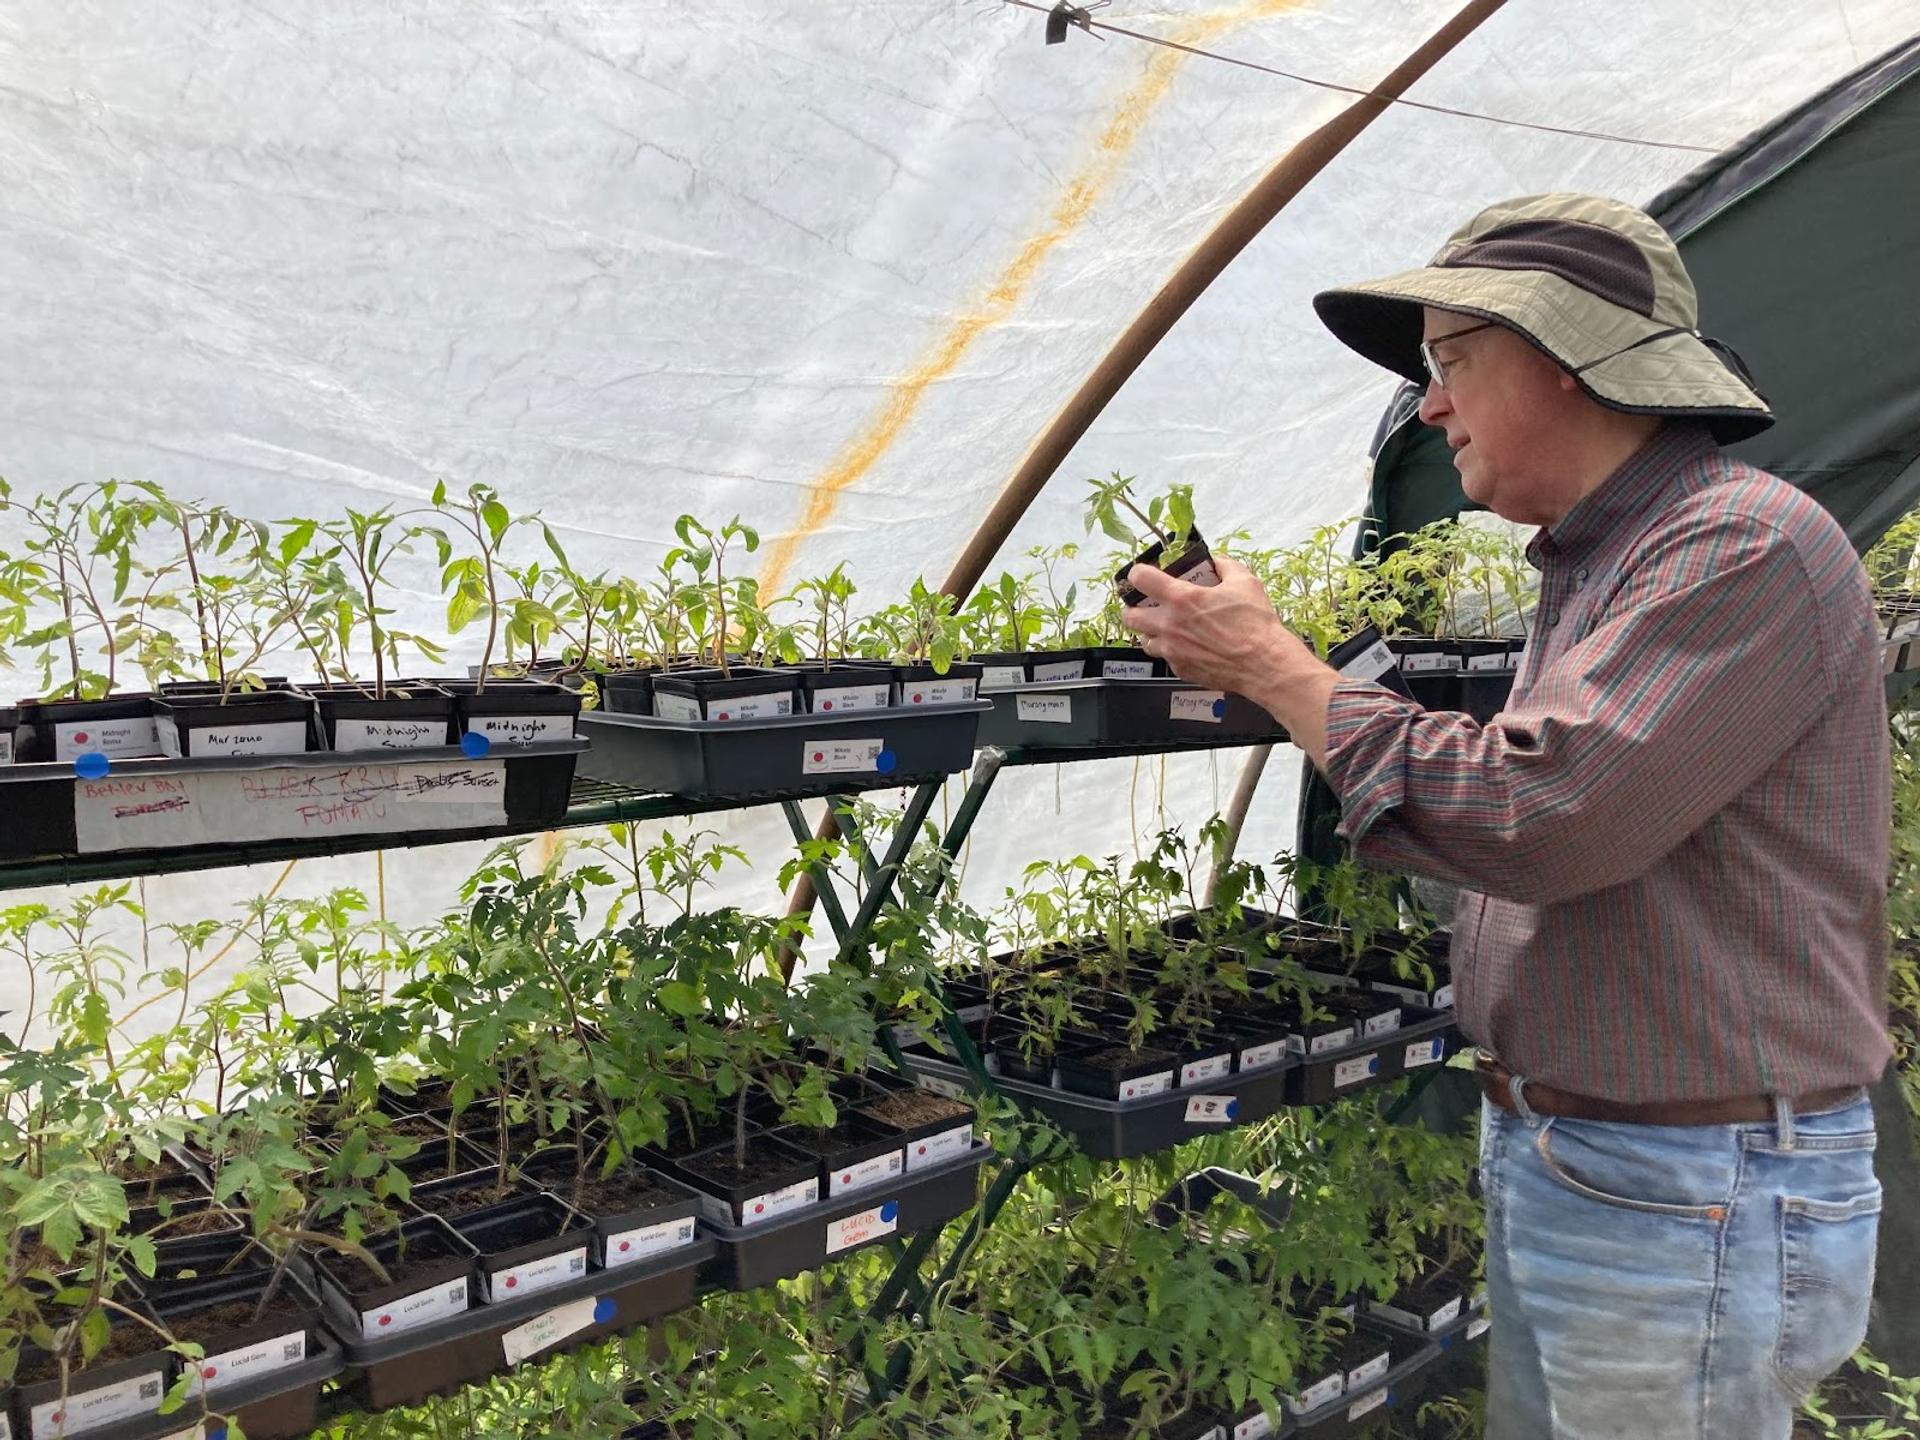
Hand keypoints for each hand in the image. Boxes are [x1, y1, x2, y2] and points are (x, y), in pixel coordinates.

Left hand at [1122, 552, 1340, 766]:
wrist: (1265, 664)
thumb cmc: (1255, 624)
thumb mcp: (1244, 582)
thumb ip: (1225, 566)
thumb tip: (1216, 561)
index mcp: (1181, 599)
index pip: (1140, 578)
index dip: (1137, 573)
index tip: (1143, 575)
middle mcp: (1169, 625)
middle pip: (1129, 616)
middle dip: (1134, 608)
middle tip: (1147, 605)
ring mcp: (1172, 651)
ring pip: (1144, 641)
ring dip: (1151, 632)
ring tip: (1168, 628)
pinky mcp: (1181, 670)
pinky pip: (1166, 658)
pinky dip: (1171, 651)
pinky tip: (1189, 646)